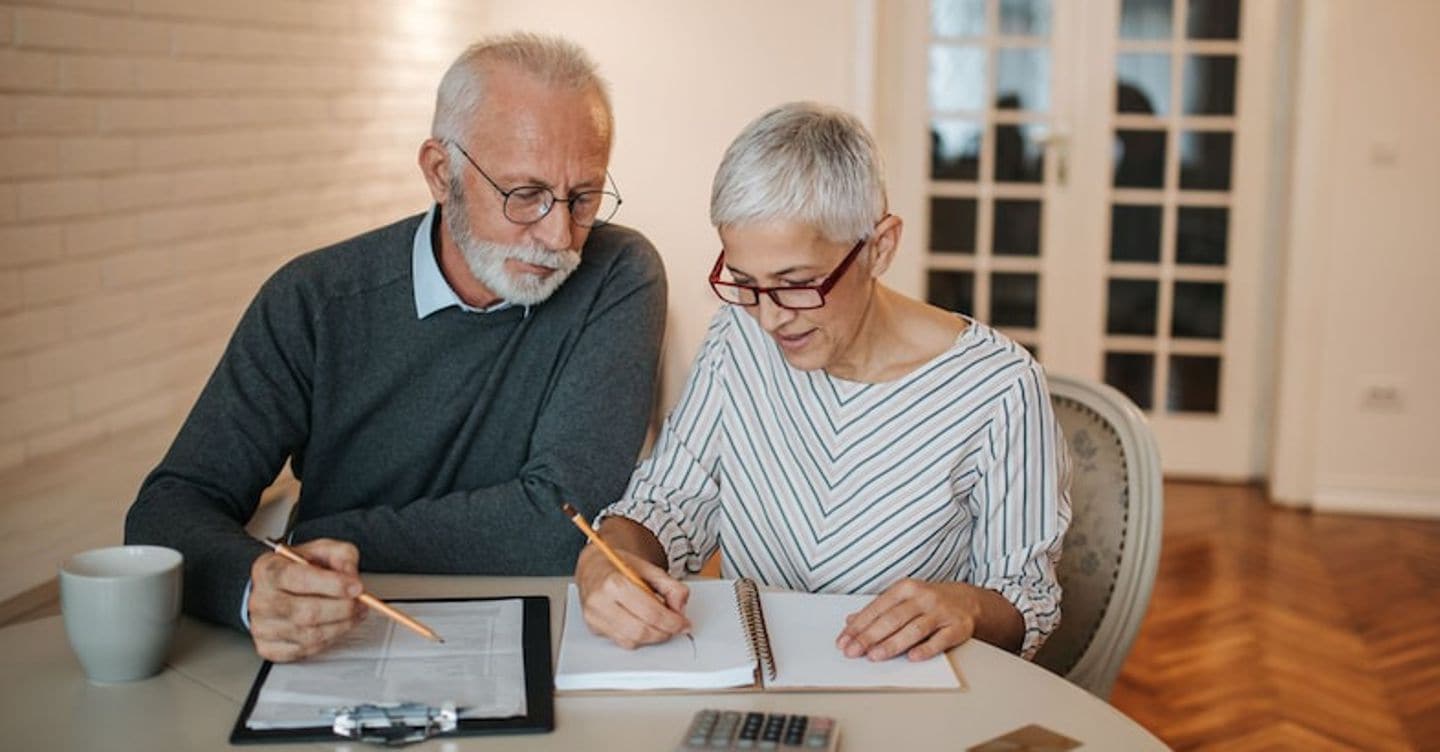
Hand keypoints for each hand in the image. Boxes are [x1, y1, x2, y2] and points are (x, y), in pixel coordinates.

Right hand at [248, 538, 367, 661]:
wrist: (276, 588)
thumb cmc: (298, 569)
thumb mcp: (322, 550)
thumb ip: (341, 556)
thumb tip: (351, 577)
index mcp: (270, 570)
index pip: (300, 579)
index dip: (333, 585)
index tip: (356, 587)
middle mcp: (262, 600)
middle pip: (307, 612)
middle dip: (343, 609)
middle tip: (361, 602)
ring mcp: (263, 627)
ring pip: (310, 635)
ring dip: (342, 626)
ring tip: (355, 614)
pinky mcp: (269, 648)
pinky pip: (306, 650)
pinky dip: (329, 640)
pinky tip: (337, 627)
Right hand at [575, 543, 690, 648]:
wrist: (593, 566)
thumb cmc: (618, 566)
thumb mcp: (648, 568)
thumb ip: (670, 586)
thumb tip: (680, 608)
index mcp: (614, 582)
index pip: (650, 612)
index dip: (672, 622)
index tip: (683, 624)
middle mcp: (600, 601)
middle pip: (641, 630)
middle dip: (664, 632)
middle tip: (675, 627)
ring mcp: (594, 617)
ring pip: (631, 641)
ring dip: (652, 637)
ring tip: (660, 625)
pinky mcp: (594, 628)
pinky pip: (622, 642)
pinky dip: (638, 638)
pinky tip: (643, 624)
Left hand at [835, 579, 981, 661]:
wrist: (968, 601)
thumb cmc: (929, 601)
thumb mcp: (903, 598)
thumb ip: (878, 610)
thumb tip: (850, 621)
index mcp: (906, 588)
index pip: (877, 607)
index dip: (859, 625)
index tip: (843, 640)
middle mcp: (923, 598)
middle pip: (893, 618)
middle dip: (869, 636)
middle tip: (852, 651)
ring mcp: (941, 612)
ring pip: (914, 629)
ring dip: (892, 643)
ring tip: (874, 656)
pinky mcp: (957, 627)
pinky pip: (940, 639)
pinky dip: (926, 649)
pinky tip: (912, 657)